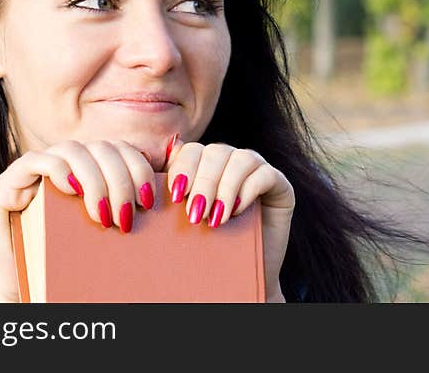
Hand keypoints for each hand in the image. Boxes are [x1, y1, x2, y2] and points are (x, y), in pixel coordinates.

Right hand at [0, 139, 154, 301]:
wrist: (30, 284)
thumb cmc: (75, 257)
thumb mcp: (109, 226)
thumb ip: (133, 203)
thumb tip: (176, 184)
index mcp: (91, 164)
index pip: (121, 149)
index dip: (138, 169)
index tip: (148, 202)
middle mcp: (67, 160)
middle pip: (102, 149)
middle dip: (119, 181)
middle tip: (125, 217)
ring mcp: (38, 167)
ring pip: (73, 150)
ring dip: (94, 181)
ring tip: (102, 215)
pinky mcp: (11, 180)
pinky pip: (36, 160)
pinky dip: (58, 171)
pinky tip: (72, 192)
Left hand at [166, 136, 294, 302]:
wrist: (239, 279)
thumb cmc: (207, 249)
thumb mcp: (185, 220)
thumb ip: (173, 195)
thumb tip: (147, 174)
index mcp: (206, 164)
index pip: (193, 150)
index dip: (183, 167)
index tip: (175, 196)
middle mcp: (232, 161)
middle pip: (216, 151)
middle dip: (203, 182)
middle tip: (195, 214)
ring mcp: (258, 170)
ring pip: (241, 158)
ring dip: (225, 187)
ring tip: (216, 218)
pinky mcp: (281, 185)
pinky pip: (266, 174)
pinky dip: (248, 190)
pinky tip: (236, 211)